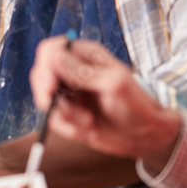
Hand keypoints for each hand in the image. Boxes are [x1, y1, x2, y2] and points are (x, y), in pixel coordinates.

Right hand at [29, 37, 181, 171]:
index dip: (45, 67)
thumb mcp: (113, 85)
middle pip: (41, 74)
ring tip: (88, 122)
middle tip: (64, 111)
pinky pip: (53, 119)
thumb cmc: (136, 105)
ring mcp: (69, 92)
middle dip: (49, 96)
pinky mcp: (68, 112)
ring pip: (45, 99)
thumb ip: (82, 72)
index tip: (51, 89)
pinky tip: (87, 130)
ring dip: (64, 115)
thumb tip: (54, 56)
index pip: (51, 50)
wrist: (145, 137)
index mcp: (85, 55)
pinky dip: (67, 128)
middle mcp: (73, 70)